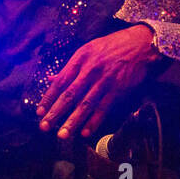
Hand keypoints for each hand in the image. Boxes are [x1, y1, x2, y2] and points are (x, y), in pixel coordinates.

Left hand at [36, 25, 162, 139]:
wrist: (140, 44)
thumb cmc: (110, 47)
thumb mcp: (86, 50)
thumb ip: (69, 68)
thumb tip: (50, 79)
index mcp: (79, 59)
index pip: (60, 82)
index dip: (48, 98)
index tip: (39, 112)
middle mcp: (90, 70)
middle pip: (69, 95)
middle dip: (55, 112)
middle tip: (44, 126)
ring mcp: (105, 80)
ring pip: (85, 104)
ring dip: (73, 121)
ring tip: (62, 134)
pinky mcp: (118, 89)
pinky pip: (103, 108)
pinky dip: (94, 121)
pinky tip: (85, 132)